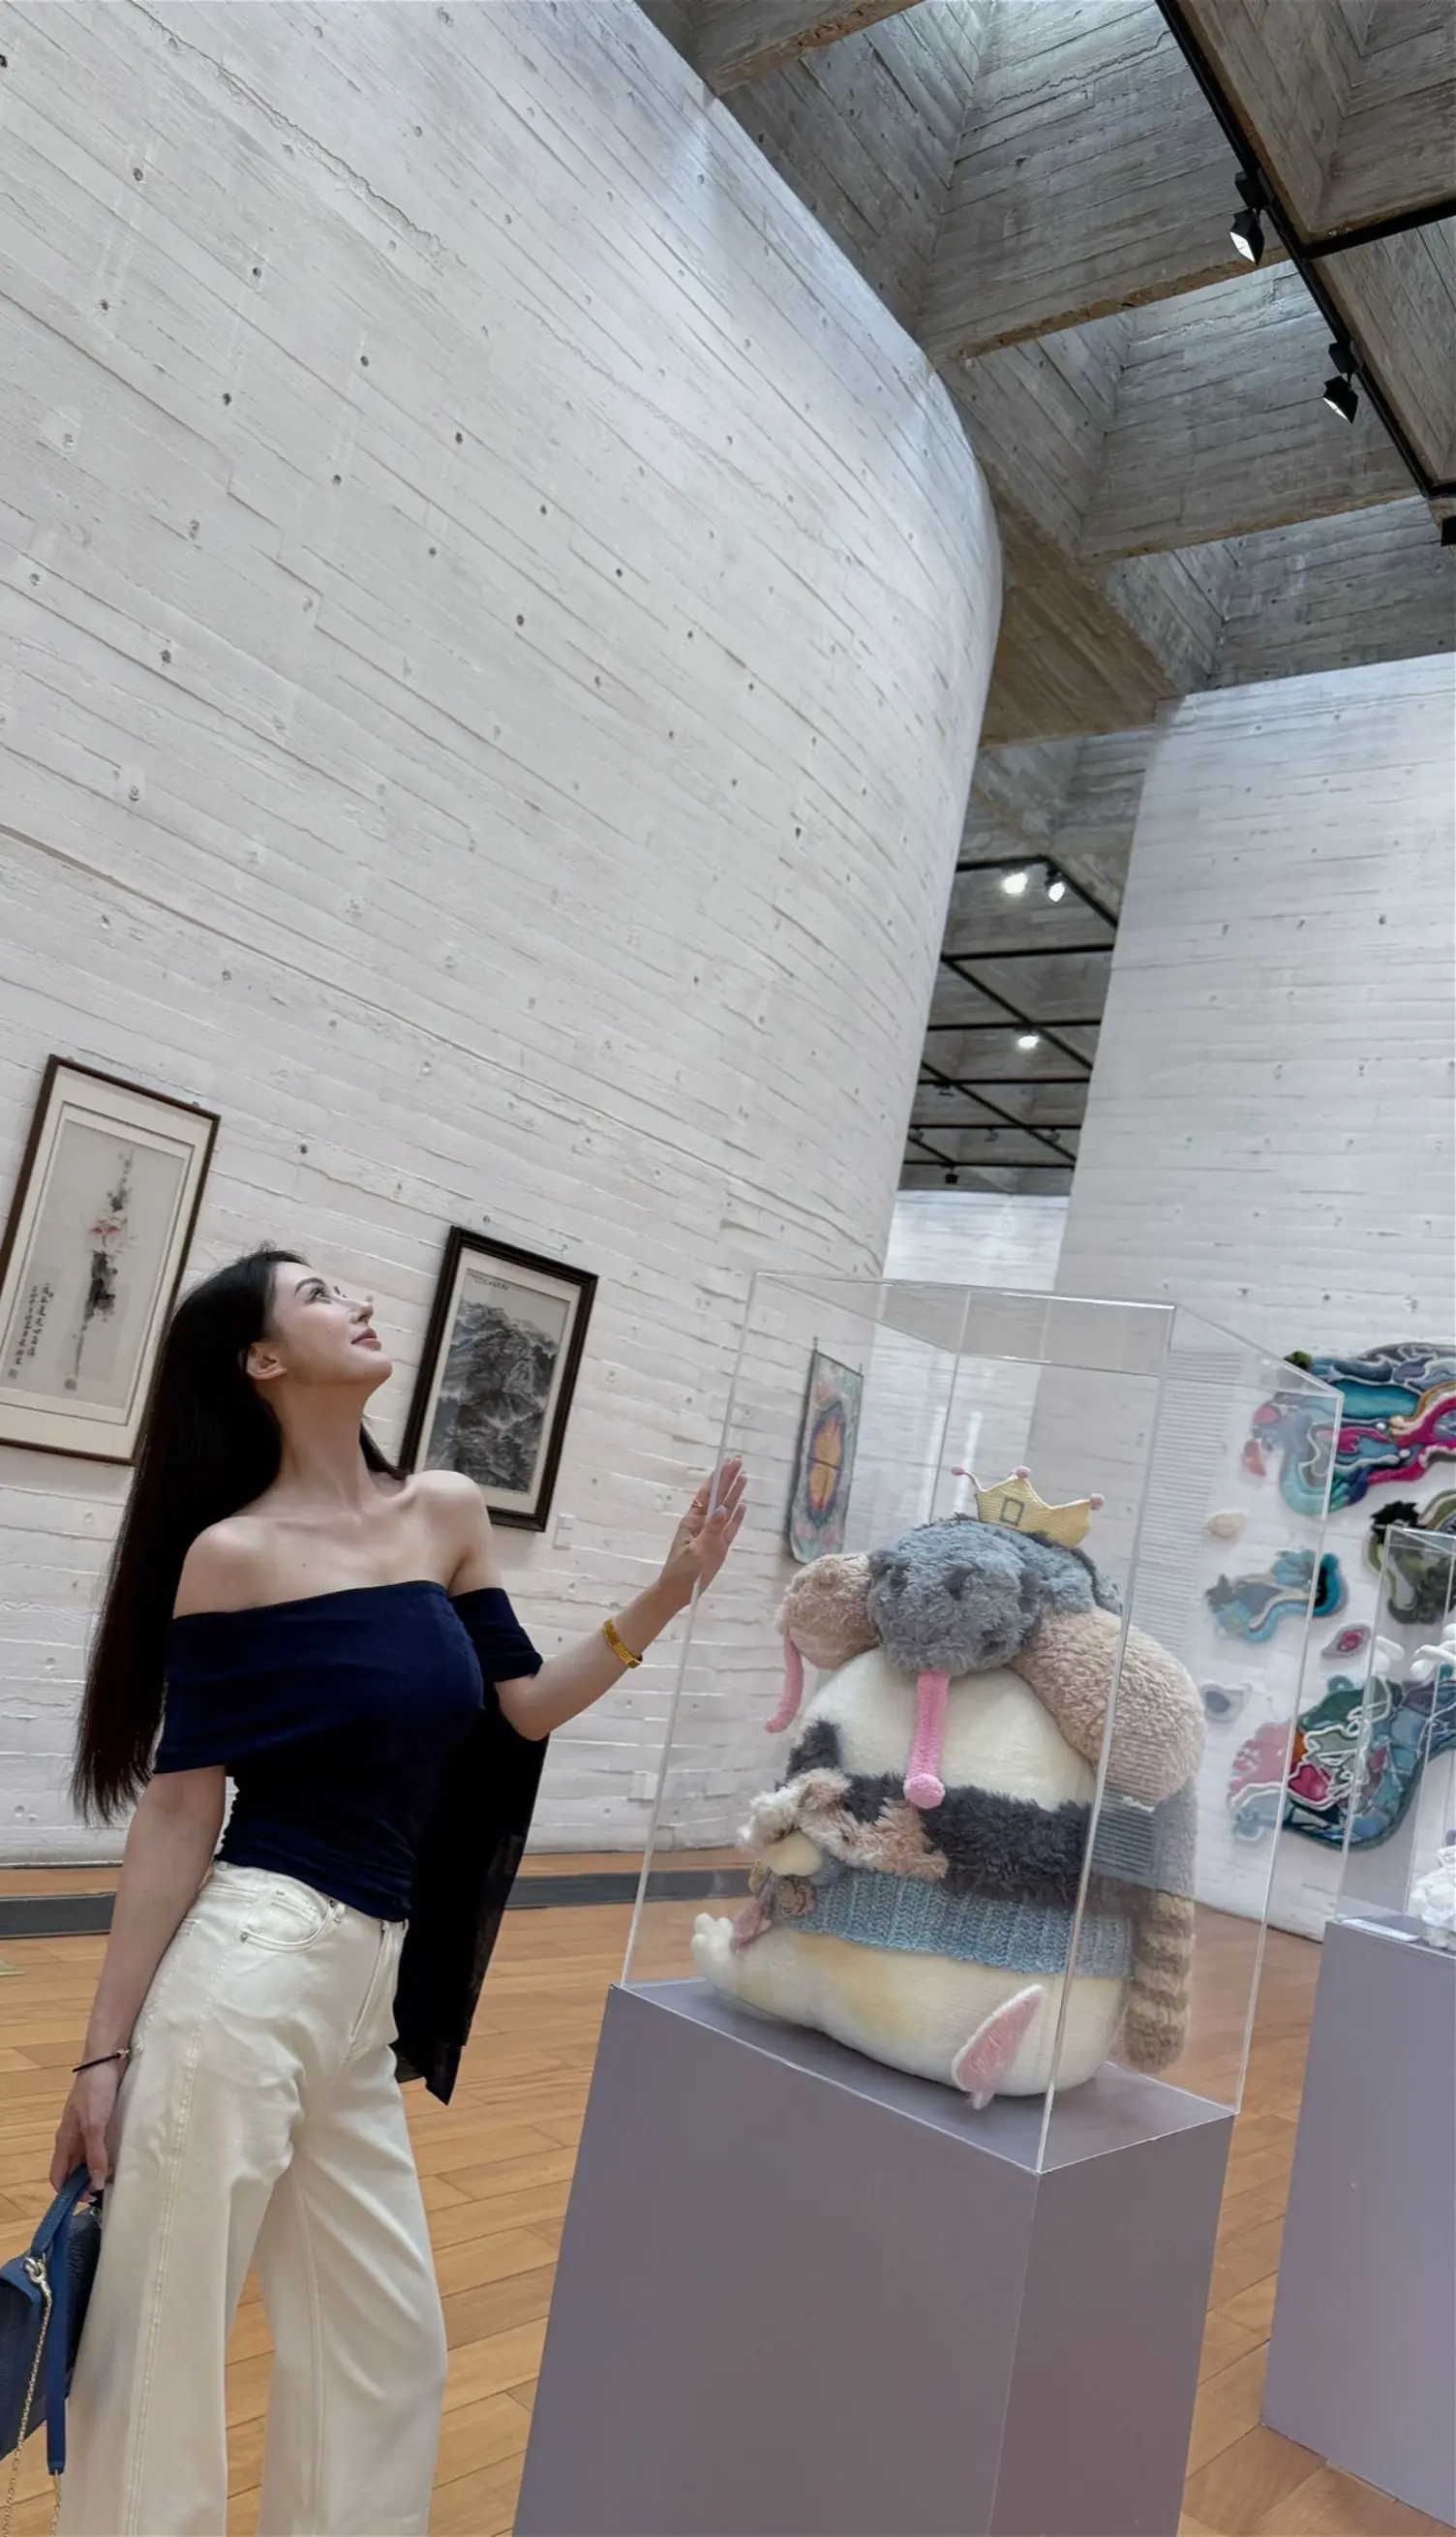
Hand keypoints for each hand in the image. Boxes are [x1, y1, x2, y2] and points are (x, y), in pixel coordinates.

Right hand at [51, 2063, 123, 2193]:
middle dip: (87, 2184)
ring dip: (100, 2170)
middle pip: (76, 2170)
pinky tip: (124, 2159)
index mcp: (65, 2141)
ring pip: (90, 2158)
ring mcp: (89, 2129)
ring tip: (118, 2181)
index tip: (86, 2203)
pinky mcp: (103, 2120)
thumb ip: (95, 2155)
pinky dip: (110, 2155)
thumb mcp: (94, 2126)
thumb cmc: (96, 2092)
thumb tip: (94, 2186)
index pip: (58, 2176)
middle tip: (107, 2195)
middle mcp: (75, 2138)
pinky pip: (103, 2145)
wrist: (107, 2060)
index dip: (67, 2193)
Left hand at [658, 1457, 746, 1607]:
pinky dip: (737, 1517)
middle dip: (728, 1479)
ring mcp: (713, 1535)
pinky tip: (743, 1505)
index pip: (708, 1495)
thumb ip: (711, 1531)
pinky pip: (731, 1529)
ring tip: (744, 1477)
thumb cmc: (682, 1571)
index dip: (717, 1478)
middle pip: (719, 1498)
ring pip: (727, 1510)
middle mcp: (704, 1524)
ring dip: (734, 1494)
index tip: (726, 1462)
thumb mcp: (696, 1551)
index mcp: (693, 1521)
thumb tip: (724, 1509)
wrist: (678, 1592)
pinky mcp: (720, 1547)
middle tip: (738, 1461)